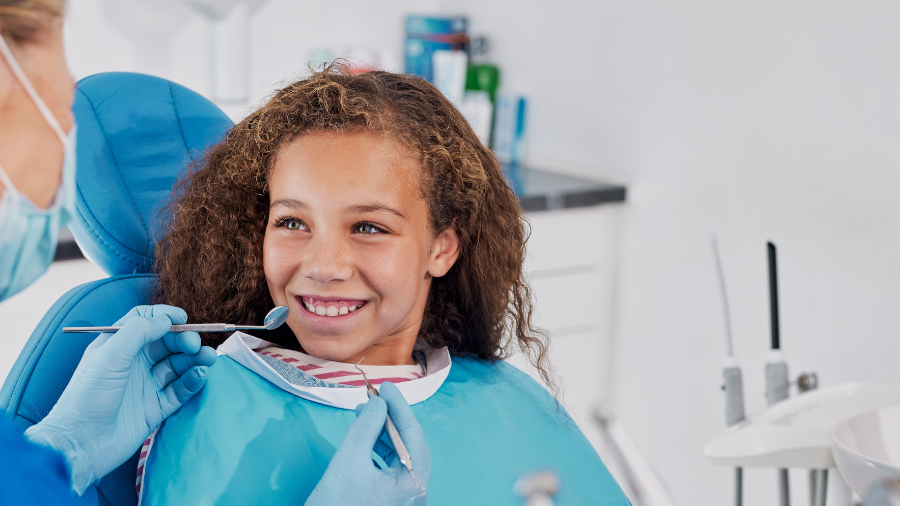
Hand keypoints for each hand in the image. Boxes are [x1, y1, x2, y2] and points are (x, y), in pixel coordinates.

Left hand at [24, 305, 216, 494]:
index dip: (164, 317)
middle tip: (195, 345)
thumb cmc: (87, 397)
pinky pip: (180, 390)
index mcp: (118, 346)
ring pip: (177, 365)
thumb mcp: (110, 356)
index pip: (145, 322)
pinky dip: (192, 381)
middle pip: (167, 343)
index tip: (182, 319)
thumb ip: (138, 332)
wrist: (80, 444)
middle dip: (184, 340)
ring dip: (194, 359)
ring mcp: (146, 385)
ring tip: (208, 358)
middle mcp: (133, 363)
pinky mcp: (156, 407)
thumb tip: (167, 319)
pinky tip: (200, 375)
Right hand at [306, 382, 430, 505]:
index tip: (386, 386)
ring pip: (400, 456)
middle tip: (374, 397)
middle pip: (409, 445)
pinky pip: (391, 469)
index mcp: (413, 483)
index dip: (399, 406)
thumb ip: (365, 427)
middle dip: (390, 419)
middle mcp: (416, 492)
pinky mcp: (392, 503)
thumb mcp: (348, 461)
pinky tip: (364, 437)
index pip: (412, 435)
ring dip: (382, 433)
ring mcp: (404, 500)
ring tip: (363, 415)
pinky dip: (378, 450)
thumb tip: (378, 403)